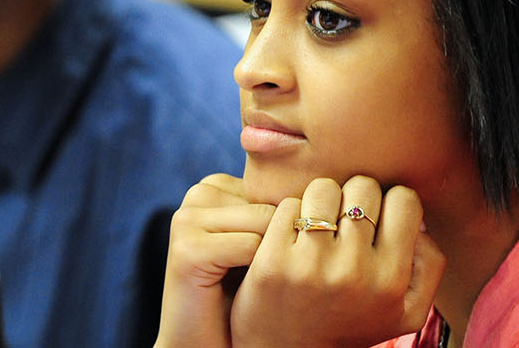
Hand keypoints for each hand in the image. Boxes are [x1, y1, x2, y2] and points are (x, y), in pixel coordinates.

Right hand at [155, 174, 276, 347]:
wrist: (210, 341)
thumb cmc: (245, 293)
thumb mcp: (265, 242)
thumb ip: (282, 210)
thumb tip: (331, 189)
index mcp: (216, 186)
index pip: (279, 190)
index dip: (289, 230)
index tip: (273, 258)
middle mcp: (198, 195)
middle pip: (274, 205)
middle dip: (283, 243)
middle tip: (263, 274)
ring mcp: (187, 220)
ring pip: (266, 222)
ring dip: (271, 260)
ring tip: (252, 281)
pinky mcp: (187, 249)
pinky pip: (252, 247)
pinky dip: (258, 274)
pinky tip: (242, 289)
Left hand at [230, 176, 444, 346]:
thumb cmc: (351, 324)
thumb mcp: (408, 312)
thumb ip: (430, 265)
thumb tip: (419, 221)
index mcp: (390, 281)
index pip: (404, 200)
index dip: (392, 202)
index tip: (378, 218)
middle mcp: (353, 271)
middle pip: (363, 187)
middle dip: (355, 197)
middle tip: (345, 220)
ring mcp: (310, 265)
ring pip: (324, 189)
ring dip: (322, 200)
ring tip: (319, 223)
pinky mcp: (272, 261)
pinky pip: (289, 205)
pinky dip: (292, 214)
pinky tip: (293, 236)